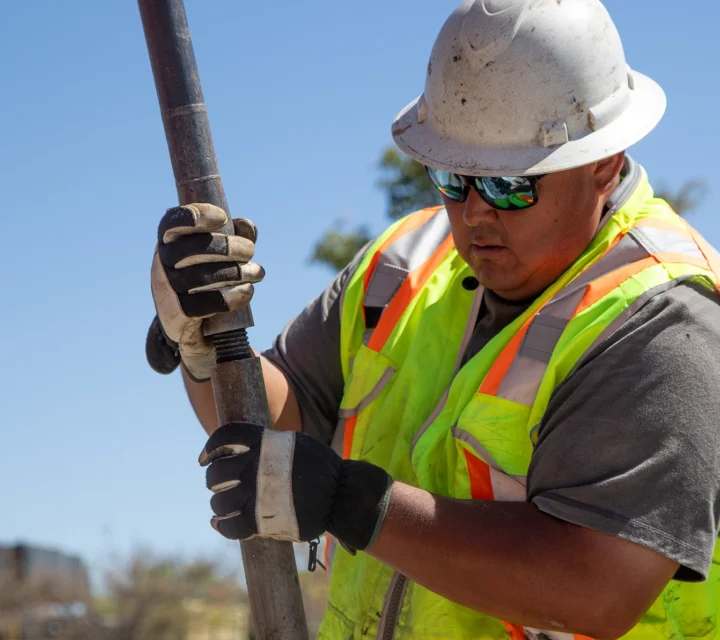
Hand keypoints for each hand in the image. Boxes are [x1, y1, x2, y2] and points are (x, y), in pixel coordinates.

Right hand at [150, 203, 263, 380]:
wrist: (199, 327)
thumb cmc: (213, 280)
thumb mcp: (225, 255)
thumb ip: (238, 236)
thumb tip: (246, 226)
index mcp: (171, 243)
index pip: (171, 223)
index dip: (194, 216)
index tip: (222, 218)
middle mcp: (162, 265)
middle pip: (187, 250)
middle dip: (225, 246)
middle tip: (250, 251)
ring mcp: (166, 292)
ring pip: (197, 278)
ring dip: (235, 272)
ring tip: (257, 272)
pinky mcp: (176, 317)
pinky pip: (201, 306)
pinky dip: (230, 298)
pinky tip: (247, 292)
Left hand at [199, 423, 392, 551]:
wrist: (341, 495)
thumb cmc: (321, 468)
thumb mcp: (294, 444)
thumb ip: (267, 445)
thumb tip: (240, 449)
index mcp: (265, 443)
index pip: (225, 437)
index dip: (211, 448)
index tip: (205, 458)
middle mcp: (256, 466)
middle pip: (217, 472)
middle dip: (214, 478)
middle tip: (220, 484)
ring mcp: (257, 494)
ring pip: (219, 500)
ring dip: (218, 502)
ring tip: (223, 504)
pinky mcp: (261, 521)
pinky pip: (229, 526)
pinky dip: (220, 524)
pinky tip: (218, 522)